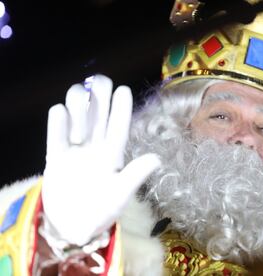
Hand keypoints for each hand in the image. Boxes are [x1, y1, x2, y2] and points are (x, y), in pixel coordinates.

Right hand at [42, 75, 160, 245]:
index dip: (121, 107)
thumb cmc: (102, 210)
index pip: (119, 124)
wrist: (73, 226)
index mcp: (113, 153)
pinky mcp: (55, 156)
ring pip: (77, 115)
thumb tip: (157, 159)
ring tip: (80, 134)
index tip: (123, 90)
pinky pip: (54, 133)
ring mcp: (75, 149)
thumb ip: (135, 176)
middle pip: (98, 111)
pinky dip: (57, 121)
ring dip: (78, 109)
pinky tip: (59, 113)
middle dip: (100, 94)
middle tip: (100, 87)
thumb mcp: (121, 195)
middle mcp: (96, 145)